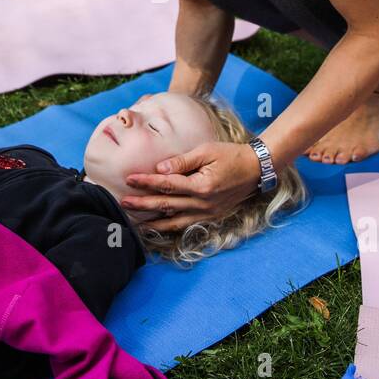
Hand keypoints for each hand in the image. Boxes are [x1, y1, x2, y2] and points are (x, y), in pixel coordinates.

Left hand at [122, 140, 261, 232]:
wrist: (256, 169)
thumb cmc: (231, 156)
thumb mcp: (207, 151)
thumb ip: (182, 161)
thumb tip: (160, 169)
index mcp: (202, 186)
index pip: (167, 184)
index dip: (146, 182)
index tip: (129, 179)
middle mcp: (203, 203)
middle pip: (166, 205)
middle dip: (143, 204)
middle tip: (123, 203)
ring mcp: (207, 213)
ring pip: (174, 221)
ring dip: (153, 222)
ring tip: (135, 223)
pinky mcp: (211, 217)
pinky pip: (186, 225)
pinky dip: (170, 227)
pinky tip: (158, 227)